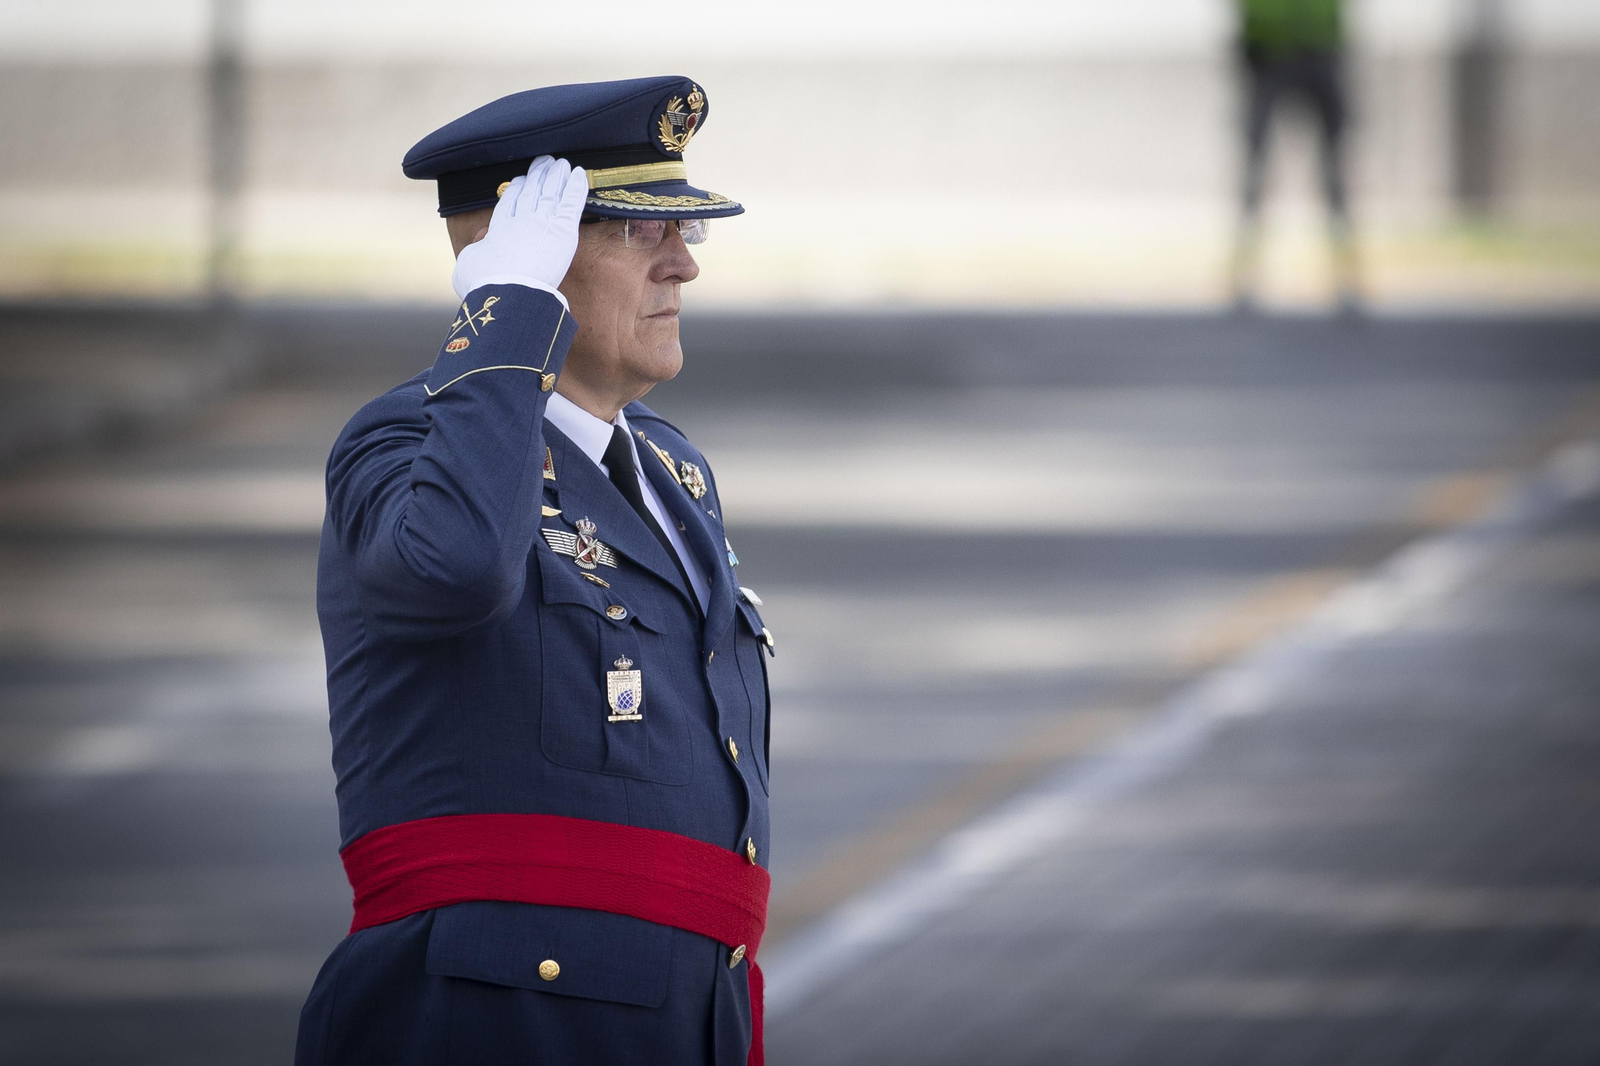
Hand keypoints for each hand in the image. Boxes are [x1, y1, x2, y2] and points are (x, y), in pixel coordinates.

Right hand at [451, 156, 586, 300]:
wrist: (507, 291)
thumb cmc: (483, 284)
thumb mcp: (468, 265)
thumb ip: (475, 251)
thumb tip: (480, 244)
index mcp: (500, 227)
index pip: (510, 202)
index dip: (517, 189)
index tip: (521, 181)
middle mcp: (522, 219)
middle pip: (532, 191)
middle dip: (539, 175)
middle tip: (545, 162)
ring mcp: (543, 222)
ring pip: (552, 192)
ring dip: (557, 176)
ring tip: (562, 164)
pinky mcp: (564, 230)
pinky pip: (572, 202)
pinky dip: (576, 186)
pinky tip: (580, 174)